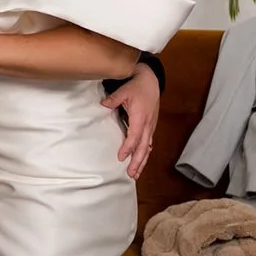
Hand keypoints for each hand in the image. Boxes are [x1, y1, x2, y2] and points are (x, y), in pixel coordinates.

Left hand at [105, 62, 159, 179]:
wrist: (151, 81)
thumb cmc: (137, 86)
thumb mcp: (124, 90)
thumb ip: (113, 99)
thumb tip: (103, 105)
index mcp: (141, 117)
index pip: (135, 137)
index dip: (128, 148)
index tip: (121, 157)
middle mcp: (148, 125)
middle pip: (143, 147)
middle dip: (138, 162)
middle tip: (131, 174)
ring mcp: (150, 126)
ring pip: (147, 147)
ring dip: (142, 161)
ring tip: (136, 173)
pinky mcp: (150, 126)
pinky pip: (148, 142)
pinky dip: (145, 153)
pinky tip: (142, 161)